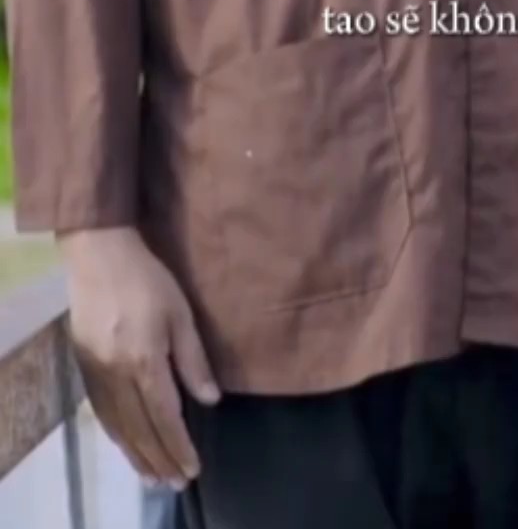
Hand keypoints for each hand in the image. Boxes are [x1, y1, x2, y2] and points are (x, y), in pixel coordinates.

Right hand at [59, 227, 219, 486]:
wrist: (99, 256)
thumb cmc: (149, 279)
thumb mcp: (181, 313)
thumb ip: (193, 360)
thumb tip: (209, 400)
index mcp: (144, 359)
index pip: (164, 416)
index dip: (179, 446)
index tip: (193, 468)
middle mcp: (117, 374)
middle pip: (140, 429)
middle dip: (160, 460)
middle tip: (177, 483)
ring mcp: (96, 373)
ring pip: (118, 427)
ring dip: (137, 455)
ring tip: (155, 477)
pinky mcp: (84, 368)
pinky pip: (102, 413)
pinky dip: (117, 435)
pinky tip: (128, 446)